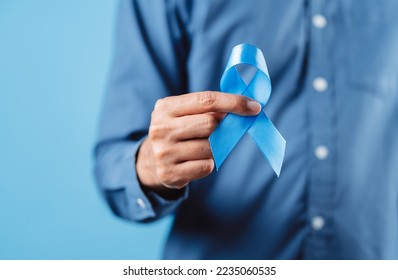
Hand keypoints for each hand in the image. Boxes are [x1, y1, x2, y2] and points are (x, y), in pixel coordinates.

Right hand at [136, 91, 260, 192]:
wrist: (150, 160)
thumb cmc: (177, 131)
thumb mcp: (184, 113)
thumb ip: (208, 109)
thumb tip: (246, 108)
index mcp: (165, 108)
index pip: (206, 100)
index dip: (233, 102)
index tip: (254, 107)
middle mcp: (161, 129)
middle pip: (210, 124)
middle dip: (222, 127)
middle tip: (220, 130)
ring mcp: (163, 153)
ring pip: (210, 148)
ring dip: (214, 148)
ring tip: (200, 146)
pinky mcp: (169, 174)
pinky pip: (206, 166)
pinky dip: (208, 163)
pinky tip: (195, 160)